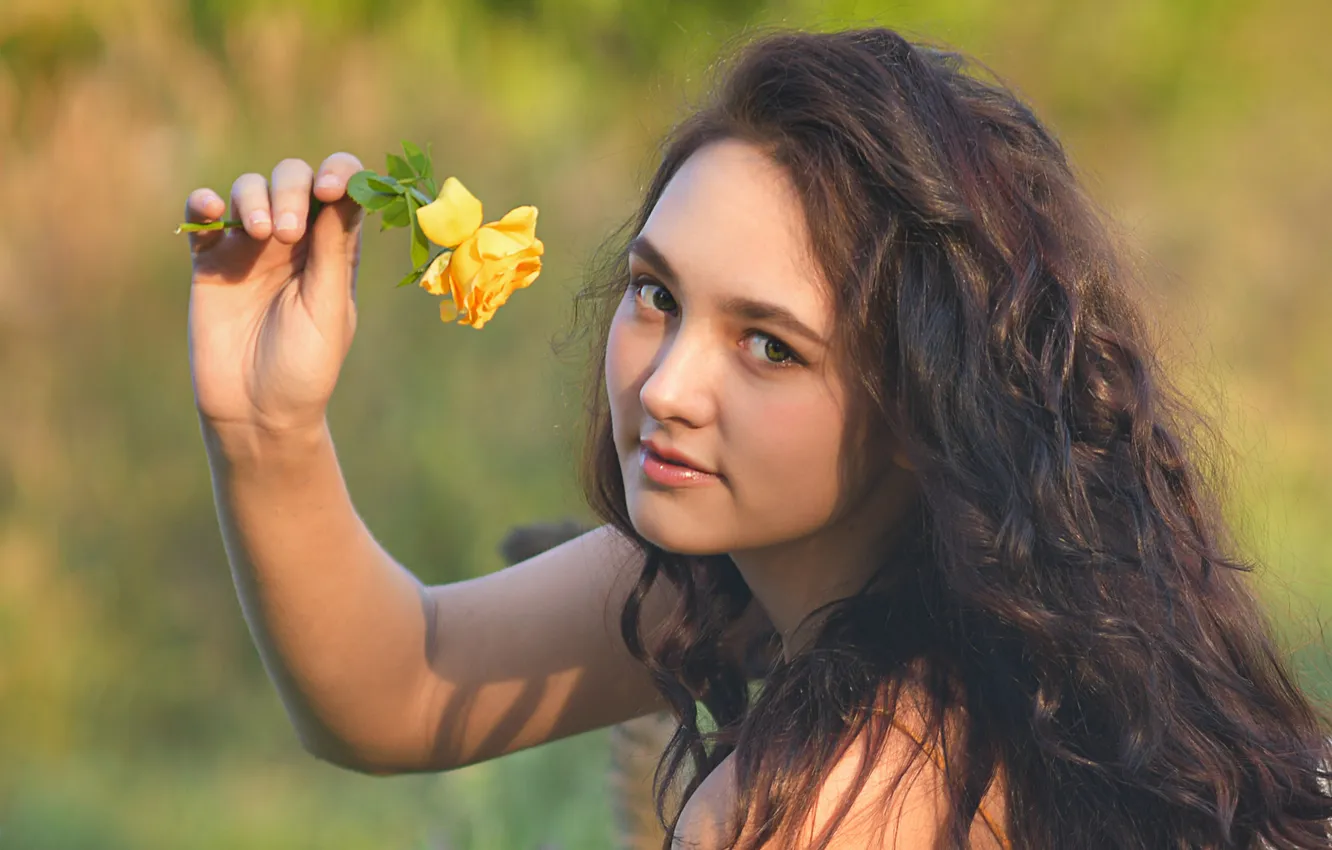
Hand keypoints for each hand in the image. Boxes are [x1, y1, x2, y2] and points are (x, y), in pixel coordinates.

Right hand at [185, 152, 364, 440]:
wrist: (256, 412)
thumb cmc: (305, 368)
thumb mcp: (328, 310)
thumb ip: (333, 252)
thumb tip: (344, 192)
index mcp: (335, 250)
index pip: (343, 191)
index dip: (341, 173)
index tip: (331, 188)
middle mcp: (295, 240)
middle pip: (294, 180)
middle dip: (291, 190)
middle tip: (287, 232)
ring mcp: (250, 247)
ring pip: (249, 189)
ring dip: (254, 197)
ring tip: (261, 233)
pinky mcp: (210, 261)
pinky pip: (203, 216)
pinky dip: (205, 203)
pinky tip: (213, 210)